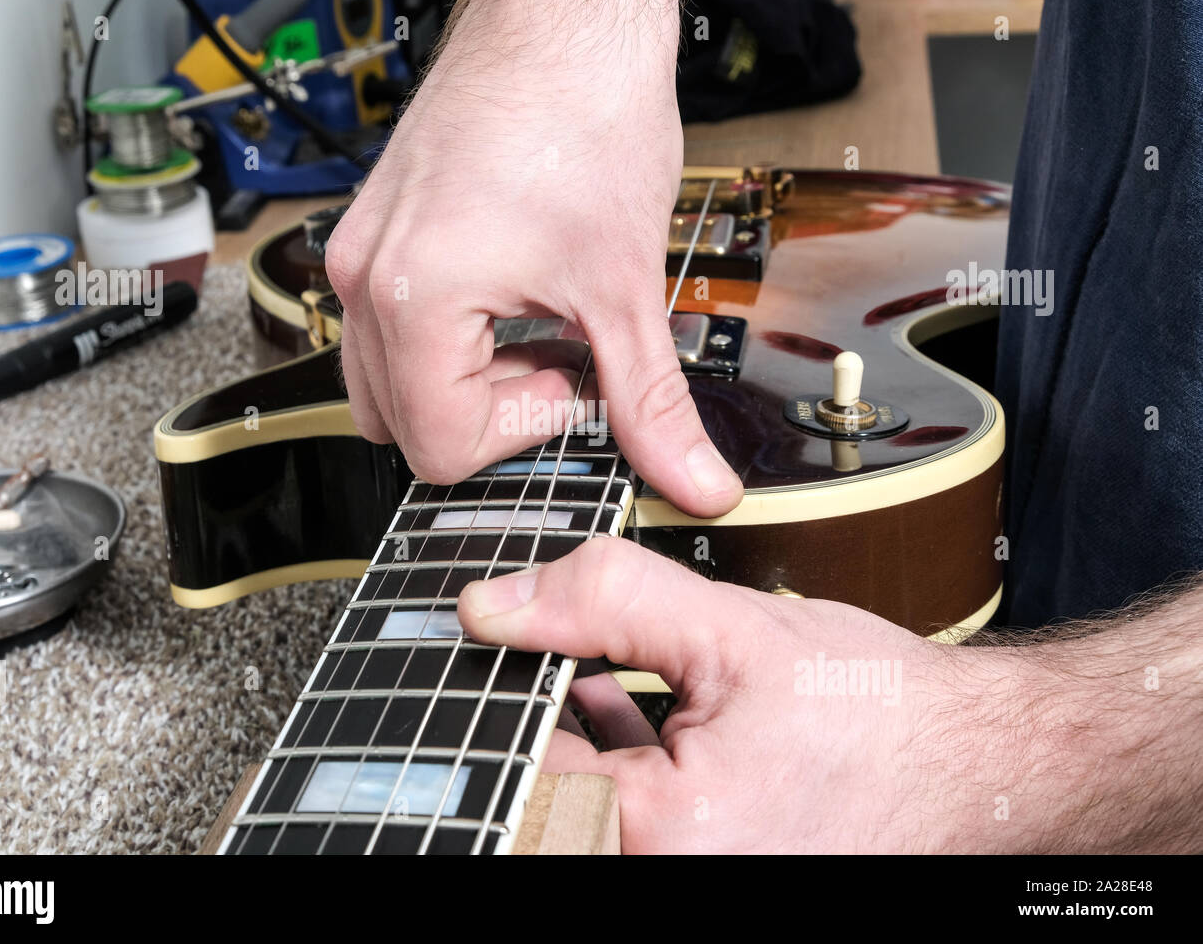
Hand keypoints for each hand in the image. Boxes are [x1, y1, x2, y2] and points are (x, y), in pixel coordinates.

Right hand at [325, 0, 742, 516]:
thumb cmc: (584, 113)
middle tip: (560, 365)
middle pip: (406, 426)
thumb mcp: (625, 285)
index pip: (441, 448)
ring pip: (389, 383)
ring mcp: (362, 252)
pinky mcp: (376, 231)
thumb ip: (652, 403)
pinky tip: (513, 298)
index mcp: (411, 300)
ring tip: (538, 329)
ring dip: (467, 382)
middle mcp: (365, 280)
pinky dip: (450, 339)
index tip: (576, 389)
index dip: (525, 435)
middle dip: (492, 414)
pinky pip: (390, 326)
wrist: (564, 19)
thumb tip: (693, 481)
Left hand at [458, 538, 1197, 853]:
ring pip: (586, 798)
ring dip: (577, 732)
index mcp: (658, 837)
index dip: (509, 680)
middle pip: (549, 783)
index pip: (522, 757)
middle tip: (550, 652)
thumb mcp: (733, 631)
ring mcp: (687, 875)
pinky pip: (627, 814)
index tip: (507, 640)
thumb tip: (498, 602)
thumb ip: (606, 602)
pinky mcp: (704, 866)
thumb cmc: (883, 718)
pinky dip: (614, 758)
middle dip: (546, 709)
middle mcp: (663, 873)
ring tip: (583, 667)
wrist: (980, 766)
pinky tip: (611, 701)